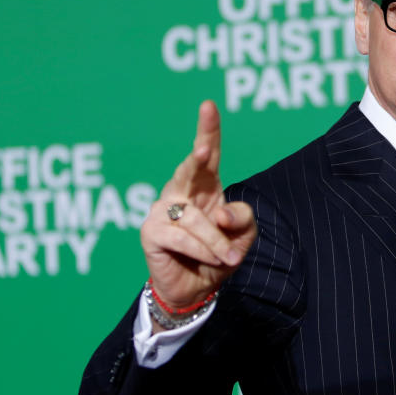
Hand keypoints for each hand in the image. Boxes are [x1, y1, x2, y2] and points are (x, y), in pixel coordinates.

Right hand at [141, 101, 256, 312]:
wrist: (196, 288)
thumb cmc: (219, 253)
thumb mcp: (244, 236)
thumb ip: (242, 218)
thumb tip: (219, 213)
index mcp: (205, 185)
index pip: (208, 153)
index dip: (208, 130)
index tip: (209, 106)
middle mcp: (181, 191)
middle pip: (190, 169)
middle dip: (199, 158)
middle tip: (206, 150)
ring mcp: (163, 209)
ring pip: (196, 219)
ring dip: (217, 242)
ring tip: (229, 258)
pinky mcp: (151, 232)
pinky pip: (182, 238)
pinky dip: (202, 251)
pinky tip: (210, 260)